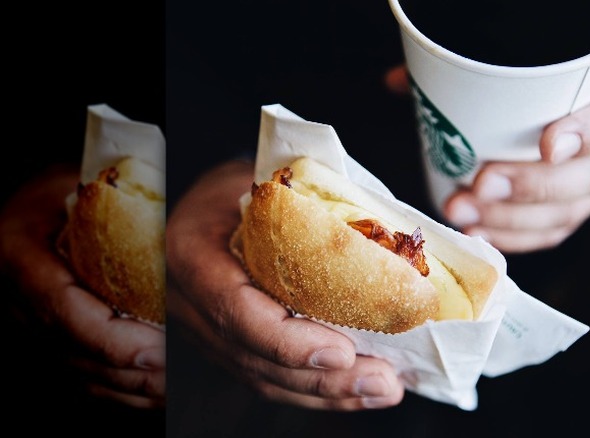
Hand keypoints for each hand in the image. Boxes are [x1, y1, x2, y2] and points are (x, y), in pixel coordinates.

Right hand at [0, 165, 164, 408]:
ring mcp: (24, 325)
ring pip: (75, 372)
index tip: (156, 351)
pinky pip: (76, 378)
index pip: (63, 310)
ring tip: (172, 389)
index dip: (111, 339)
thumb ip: (110, 206)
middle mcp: (13, 299)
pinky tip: (153, 396)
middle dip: (128, 371)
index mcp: (17, 255)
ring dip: (126, 389)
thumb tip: (170, 228)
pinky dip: (117, 393)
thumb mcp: (77, 182)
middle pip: (72, 351)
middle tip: (177, 374)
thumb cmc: (57, 190)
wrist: (28, 210)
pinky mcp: (41, 342)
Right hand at [166, 160, 404, 410]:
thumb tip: (387, 230)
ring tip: (382, 389)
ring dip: (328, 394)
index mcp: (193, 254)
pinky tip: (357, 390)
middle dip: (323, 380)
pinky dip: (316, 389)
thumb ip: (307, 205)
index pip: (236, 310)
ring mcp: (205, 331)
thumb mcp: (263, 179)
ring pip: (264, 378)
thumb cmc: (239, 185)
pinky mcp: (227, 345)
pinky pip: (269, 377)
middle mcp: (191, 303)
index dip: (288, 341)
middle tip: (382, 381)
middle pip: (255, 358)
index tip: (343, 352)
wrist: (207, 203)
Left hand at [386, 65, 589, 252]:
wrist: (555, 106)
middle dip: (528, 187)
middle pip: (586, 178)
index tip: (549, 144)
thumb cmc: (535, 86)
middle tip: (480, 185)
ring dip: (511, 220)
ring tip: (464, 214)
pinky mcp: (573, 207)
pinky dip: (517, 238)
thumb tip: (398, 80)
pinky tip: (482, 235)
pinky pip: (553, 231)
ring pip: (565, 212)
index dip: (584, 134)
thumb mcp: (514, 68)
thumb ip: (466, 72)